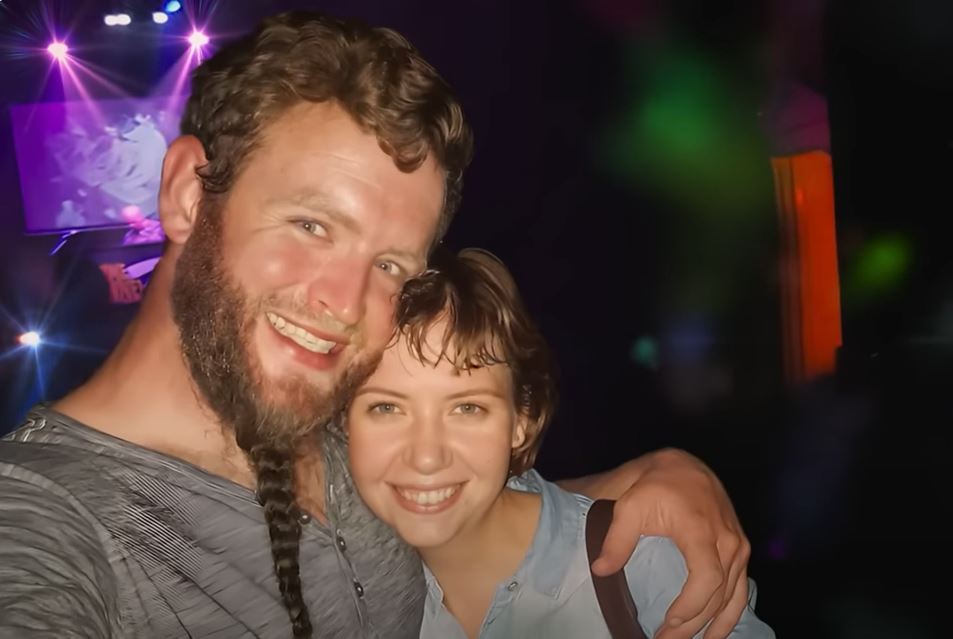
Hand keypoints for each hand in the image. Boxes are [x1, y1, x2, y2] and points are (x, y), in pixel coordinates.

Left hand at [590, 449, 750, 638]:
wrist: (683, 466)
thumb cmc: (655, 485)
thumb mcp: (630, 506)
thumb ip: (617, 539)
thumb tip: (600, 570)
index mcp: (702, 530)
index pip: (707, 578)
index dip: (692, 605)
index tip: (669, 621)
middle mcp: (728, 541)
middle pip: (718, 595)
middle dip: (692, 624)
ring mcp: (738, 547)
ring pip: (733, 597)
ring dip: (714, 626)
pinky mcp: (740, 550)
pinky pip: (741, 589)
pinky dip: (730, 613)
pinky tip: (716, 630)